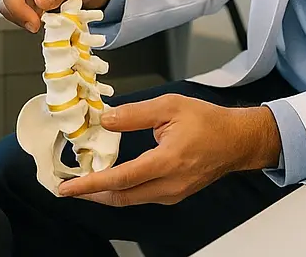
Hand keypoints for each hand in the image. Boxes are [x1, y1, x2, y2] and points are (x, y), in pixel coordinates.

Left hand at [56, 95, 282, 205]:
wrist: (236, 140)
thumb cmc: (207, 121)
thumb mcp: (169, 106)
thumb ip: (135, 114)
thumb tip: (105, 120)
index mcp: (167, 162)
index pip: (121, 179)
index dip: (92, 184)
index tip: (69, 187)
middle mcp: (169, 184)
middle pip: (122, 197)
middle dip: (92, 194)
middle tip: (69, 188)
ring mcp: (173, 193)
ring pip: (132, 199)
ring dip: (106, 193)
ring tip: (85, 182)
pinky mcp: (175, 193)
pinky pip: (143, 196)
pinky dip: (123, 190)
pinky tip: (112, 179)